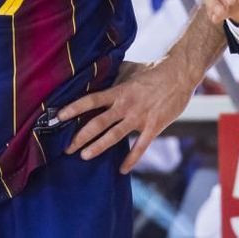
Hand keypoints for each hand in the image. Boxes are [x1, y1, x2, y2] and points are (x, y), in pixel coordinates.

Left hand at [58, 60, 195, 173]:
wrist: (180, 74)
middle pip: (98, 123)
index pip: (91, 101)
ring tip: (84, 156)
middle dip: (80, 136)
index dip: (74, 108)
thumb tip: (98, 74)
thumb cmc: (154, 70)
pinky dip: (131, 160)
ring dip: (98, 147)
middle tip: (67, 148)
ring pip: (114, 136)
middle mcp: (125, 105)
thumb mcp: (130, 69)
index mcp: (119, 91)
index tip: (59, 117)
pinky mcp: (153, 126)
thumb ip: (114, 75)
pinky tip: (122, 170)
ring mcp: (139, 117)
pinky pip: (140, 147)